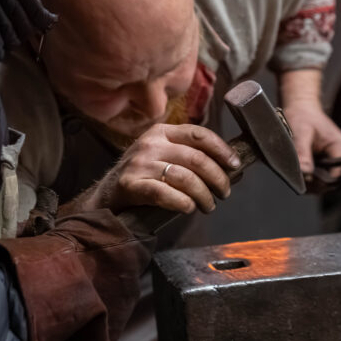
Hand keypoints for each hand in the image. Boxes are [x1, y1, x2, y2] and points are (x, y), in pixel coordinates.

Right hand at [77, 123, 240, 214]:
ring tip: (208, 205)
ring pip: (184, 177)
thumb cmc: (143, 178)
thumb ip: (188, 155)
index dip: (221, 150)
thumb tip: (228, 166)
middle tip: (224, 193)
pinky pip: (164, 193)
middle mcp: (150, 143)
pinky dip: (182, 202)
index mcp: (161, 132)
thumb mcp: (162, 156)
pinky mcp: (130, 184)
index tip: (234, 165)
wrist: (106, 197)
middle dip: (217, 178)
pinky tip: (189, 208)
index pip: (199, 134)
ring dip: (203, 195)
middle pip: (196, 158)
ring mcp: (139, 163)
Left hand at [282, 98, 340, 175]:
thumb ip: (303, 153)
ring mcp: (340, 157)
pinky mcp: (332, 160)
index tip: (306, 179)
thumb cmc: (302, 117)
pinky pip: (327, 175)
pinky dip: (316, 178)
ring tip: (301, 177)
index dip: (322, 180)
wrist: (301, 108)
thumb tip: (305, 173)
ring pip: (332, 179)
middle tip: (301, 179)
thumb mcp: (301, 133)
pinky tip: (304, 175)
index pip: (338, 173)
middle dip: (319, 182)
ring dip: (317, 181)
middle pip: (336, 178)